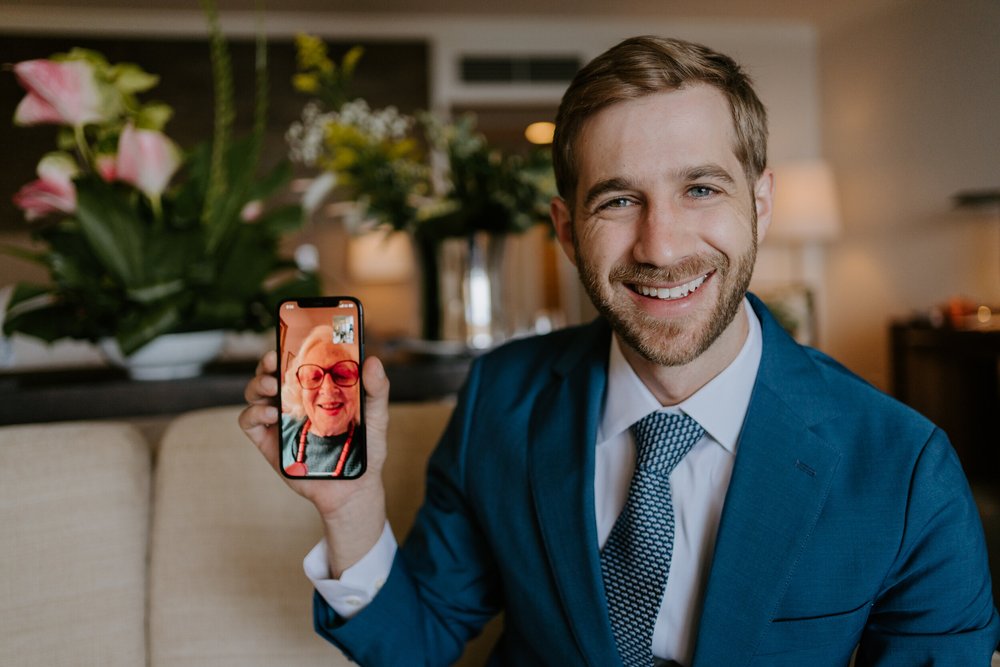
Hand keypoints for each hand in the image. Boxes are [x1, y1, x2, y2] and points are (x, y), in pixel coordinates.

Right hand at [239, 350, 390, 575]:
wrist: (353, 488)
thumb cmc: (365, 450)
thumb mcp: (376, 417)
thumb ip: (376, 390)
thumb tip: (373, 361)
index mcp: (315, 388)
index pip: (296, 360)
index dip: (288, 344)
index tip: (289, 334)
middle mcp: (293, 400)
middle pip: (270, 372)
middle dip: (267, 361)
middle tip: (275, 361)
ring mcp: (279, 420)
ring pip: (255, 392)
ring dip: (257, 384)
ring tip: (273, 387)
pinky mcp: (269, 442)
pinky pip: (249, 421)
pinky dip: (253, 414)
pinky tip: (270, 414)